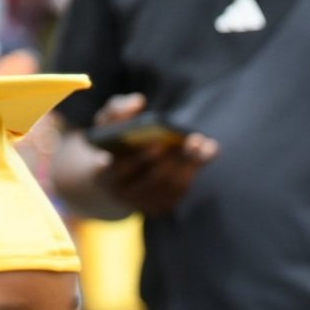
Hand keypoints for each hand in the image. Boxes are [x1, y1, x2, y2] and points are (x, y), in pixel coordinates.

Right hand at [92, 94, 216, 217]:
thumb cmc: (112, 143)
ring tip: (202, 143)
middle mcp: (120, 193)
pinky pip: (178, 191)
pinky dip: (193, 170)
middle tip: (192, 139)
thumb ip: (118, 110)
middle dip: (174, 158)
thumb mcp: (107, 124)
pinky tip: (207, 151)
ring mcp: (139, 204)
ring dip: (188, 164)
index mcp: (102, 172)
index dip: (138, 158)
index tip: (158, 144)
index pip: (120, 167)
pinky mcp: (157, 208)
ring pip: (168, 186)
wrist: (110, 180)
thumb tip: (138, 102)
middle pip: (151, 178)